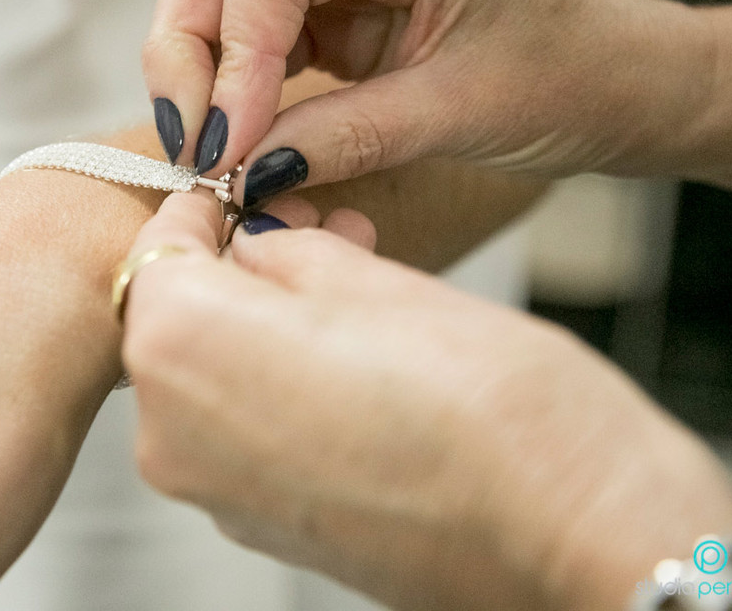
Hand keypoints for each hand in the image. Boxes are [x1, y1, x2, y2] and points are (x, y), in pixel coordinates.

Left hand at [121, 192, 731, 610]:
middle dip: (242, 266)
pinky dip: (276, 385)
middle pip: (178, 318)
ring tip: (355, 287)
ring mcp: (215, 495)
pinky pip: (241, 431)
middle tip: (321, 230)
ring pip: (212, 374)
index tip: (245, 191)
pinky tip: (352, 361)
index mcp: (184, 348)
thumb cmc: (494, 408)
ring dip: (263, 324)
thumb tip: (258, 242)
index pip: (159, 248)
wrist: (572, 540)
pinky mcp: (262, 529)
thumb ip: (291, 253)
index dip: (205, 210)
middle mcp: (173, 434)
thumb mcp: (381, 282)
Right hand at [143, 0, 715, 206]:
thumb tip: (243, 173)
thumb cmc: (571, 80)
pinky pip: (259, 14)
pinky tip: (237, 123)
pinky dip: (233, 68)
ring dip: (201, 57)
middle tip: (190, 145)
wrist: (624, 80)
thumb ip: (343, 137)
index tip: (225, 146)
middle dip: (190, 49)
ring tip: (204, 140)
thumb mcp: (458, 114)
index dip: (232, 55)